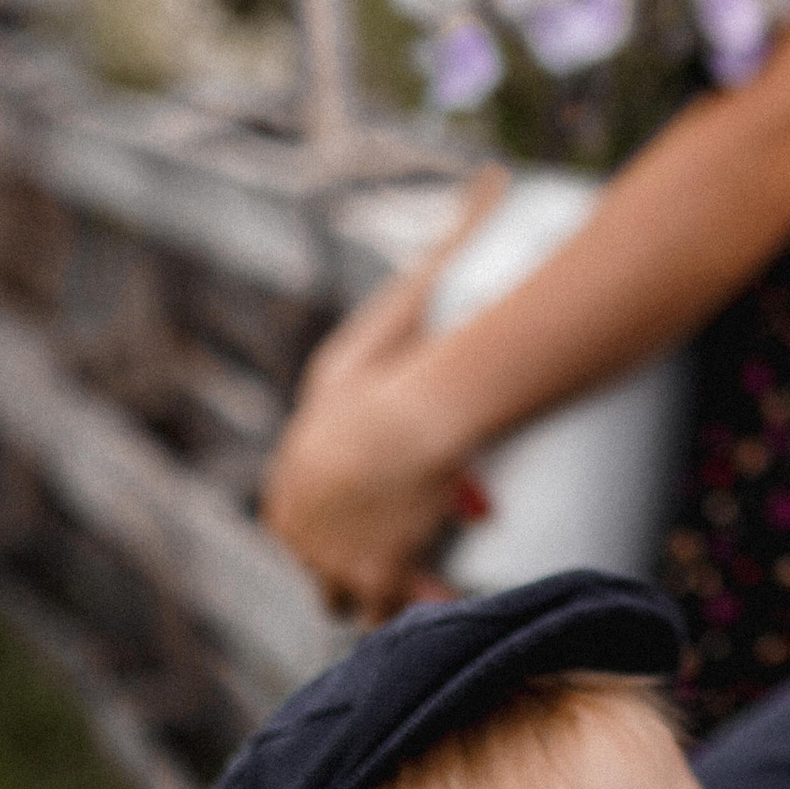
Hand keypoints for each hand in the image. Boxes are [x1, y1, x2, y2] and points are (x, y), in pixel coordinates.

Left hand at [261, 174, 505, 618]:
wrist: (399, 425)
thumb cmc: (408, 359)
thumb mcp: (420, 291)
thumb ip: (459, 233)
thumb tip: (494, 178)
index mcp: (297, 453)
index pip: (306, 487)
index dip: (351, 493)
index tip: (410, 483)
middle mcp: (295, 507)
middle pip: (320, 543)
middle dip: (367, 540)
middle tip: (425, 524)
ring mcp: (323, 546)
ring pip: (340, 585)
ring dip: (381, 584)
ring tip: (431, 574)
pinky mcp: (361, 578)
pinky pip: (387, 610)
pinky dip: (422, 607)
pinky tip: (454, 603)